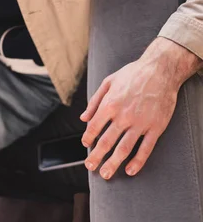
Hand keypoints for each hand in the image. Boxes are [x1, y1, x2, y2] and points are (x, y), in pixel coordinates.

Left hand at [80, 56, 178, 179]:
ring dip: (113, 163)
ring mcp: (140, 123)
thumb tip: (83, 118)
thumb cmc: (133, 74)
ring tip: (106, 174)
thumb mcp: (109, 81)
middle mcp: (124, 115)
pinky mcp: (155, 127)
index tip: (86, 145)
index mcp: (110, 103)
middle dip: (97, 157)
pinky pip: (146, 148)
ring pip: (124, 149)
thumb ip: (95, 101)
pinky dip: (138, 161)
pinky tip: (130, 170)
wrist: (160, 70)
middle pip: (107, 141)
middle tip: (90, 167)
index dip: (88, 138)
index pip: (95, 126)